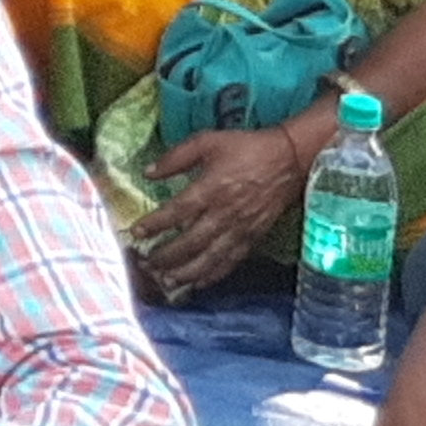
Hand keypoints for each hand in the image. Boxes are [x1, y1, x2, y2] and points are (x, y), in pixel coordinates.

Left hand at [133, 114, 319, 297]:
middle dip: (167, 256)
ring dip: (187, 273)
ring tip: (167, 282)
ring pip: (210, 258)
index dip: (156, 224)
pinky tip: (199, 283)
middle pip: (191, 242)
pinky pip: (231, 261)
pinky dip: (214, 275)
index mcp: (211, 189)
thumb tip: (148, 172)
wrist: (289, 160)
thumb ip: (176, 157)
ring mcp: (240, 229)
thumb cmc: (246, 148)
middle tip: (146, 265)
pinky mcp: (253, 238)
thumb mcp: (207, 142)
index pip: (177, 211)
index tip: (136, 232)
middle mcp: (225, 214)